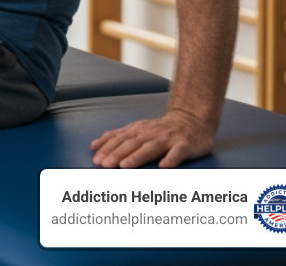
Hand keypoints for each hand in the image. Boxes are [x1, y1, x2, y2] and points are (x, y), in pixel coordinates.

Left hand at [90, 108, 215, 167]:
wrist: (192, 119)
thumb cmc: (161, 130)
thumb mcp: (137, 130)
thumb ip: (118, 137)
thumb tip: (94, 146)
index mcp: (138, 130)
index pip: (119, 139)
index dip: (107, 149)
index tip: (96, 159)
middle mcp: (151, 133)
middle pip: (131, 144)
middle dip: (117, 154)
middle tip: (104, 165)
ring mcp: (168, 139)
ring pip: (150, 148)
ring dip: (137, 157)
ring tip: (125, 166)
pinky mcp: (185, 145)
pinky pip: (178, 152)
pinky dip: (171, 159)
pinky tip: (164, 166)